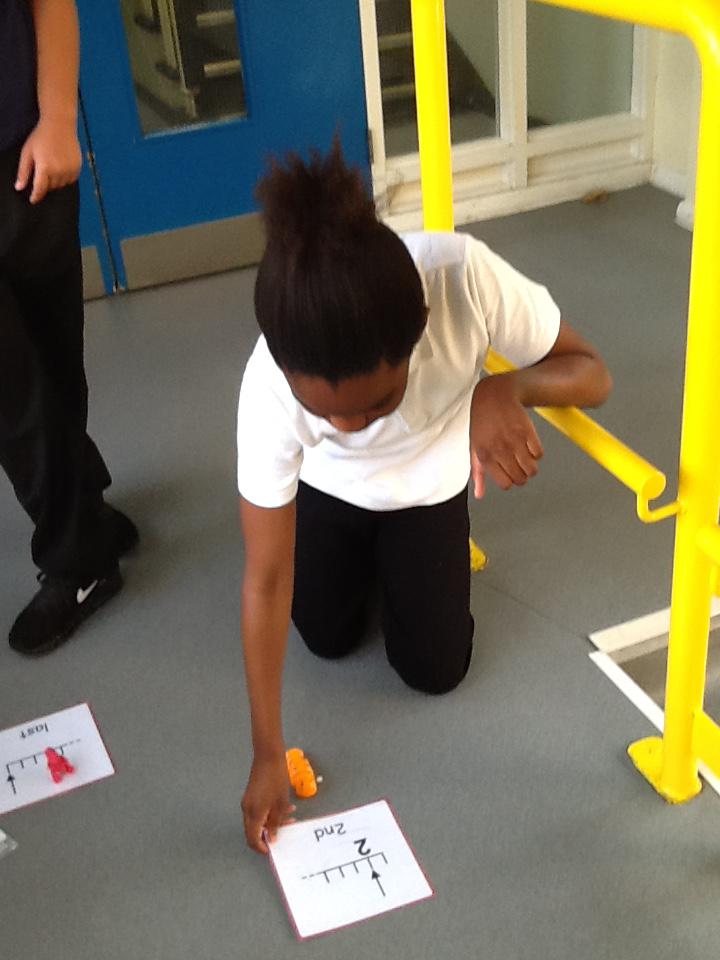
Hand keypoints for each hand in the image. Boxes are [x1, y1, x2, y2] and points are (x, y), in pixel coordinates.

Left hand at [15, 119, 81, 204]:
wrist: (60, 125)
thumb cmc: (41, 137)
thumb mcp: (27, 153)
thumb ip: (23, 172)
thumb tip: (19, 187)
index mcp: (45, 168)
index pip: (40, 190)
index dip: (35, 196)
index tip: (32, 200)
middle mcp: (59, 172)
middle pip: (50, 188)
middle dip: (45, 184)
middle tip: (42, 170)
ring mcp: (70, 170)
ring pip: (61, 185)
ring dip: (55, 181)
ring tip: (52, 167)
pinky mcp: (78, 168)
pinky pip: (70, 180)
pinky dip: (64, 178)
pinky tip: (60, 166)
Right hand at [241, 753, 295, 853]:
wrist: (269, 756)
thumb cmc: (276, 780)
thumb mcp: (280, 804)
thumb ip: (275, 823)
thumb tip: (271, 838)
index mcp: (253, 814)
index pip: (252, 839)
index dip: (262, 847)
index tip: (273, 849)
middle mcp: (247, 809)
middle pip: (254, 831)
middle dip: (270, 833)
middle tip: (287, 829)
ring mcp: (248, 801)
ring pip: (259, 819)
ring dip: (273, 820)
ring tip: (291, 814)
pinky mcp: (252, 794)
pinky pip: (259, 810)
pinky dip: (270, 811)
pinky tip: (285, 805)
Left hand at [470, 375, 542, 496]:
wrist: (494, 395)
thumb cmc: (482, 422)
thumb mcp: (474, 448)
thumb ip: (477, 473)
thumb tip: (479, 494)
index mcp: (485, 456)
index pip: (505, 484)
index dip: (509, 480)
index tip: (509, 473)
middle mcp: (500, 449)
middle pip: (521, 479)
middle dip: (522, 475)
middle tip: (518, 464)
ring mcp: (514, 441)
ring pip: (532, 469)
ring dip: (531, 466)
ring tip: (524, 456)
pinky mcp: (527, 432)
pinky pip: (539, 454)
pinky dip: (536, 452)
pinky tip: (528, 444)